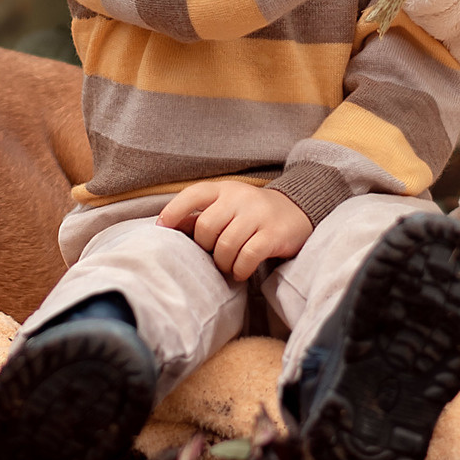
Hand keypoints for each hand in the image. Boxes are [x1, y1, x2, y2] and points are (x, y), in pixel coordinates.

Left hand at [158, 180, 313, 279]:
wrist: (297, 211)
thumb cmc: (252, 214)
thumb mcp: (227, 207)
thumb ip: (200, 214)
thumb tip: (167, 225)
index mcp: (225, 189)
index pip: (193, 194)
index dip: (173, 211)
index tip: (162, 228)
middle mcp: (240, 198)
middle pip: (206, 227)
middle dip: (205, 247)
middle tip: (213, 256)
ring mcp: (258, 215)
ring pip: (226, 245)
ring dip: (223, 263)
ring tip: (228, 266)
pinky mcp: (274, 234)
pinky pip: (247, 256)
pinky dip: (240, 269)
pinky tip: (241, 271)